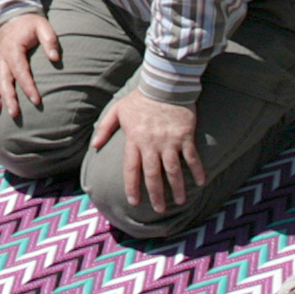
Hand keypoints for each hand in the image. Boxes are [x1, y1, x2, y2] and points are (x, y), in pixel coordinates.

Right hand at [0, 11, 60, 120]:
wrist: (13, 12)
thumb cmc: (31, 22)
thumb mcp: (43, 25)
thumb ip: (50, 40)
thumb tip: (55, 58)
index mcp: (13, 47)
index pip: (21, 70)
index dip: (28, 86)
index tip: (36, 100)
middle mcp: (1, 55)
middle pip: (3, 79)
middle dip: (8, 97)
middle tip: (14, 113)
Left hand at [90, 89, 205, 213]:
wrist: (164, 84)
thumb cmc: (140, 98)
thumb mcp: (117, 110)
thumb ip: (105, 128)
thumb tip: (94, 145)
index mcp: (134, 139)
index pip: (131, 169)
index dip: (132, 187)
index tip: (134, 202)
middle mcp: (151, 143)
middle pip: (153, 174)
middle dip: (156, 194)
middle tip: (159, 209)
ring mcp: (170, 141)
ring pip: (173, 170)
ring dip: (176, 188)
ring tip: (179, 201)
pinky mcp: (185, 136)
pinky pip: (192, 157)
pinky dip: (197, 170)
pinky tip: (200, 183)